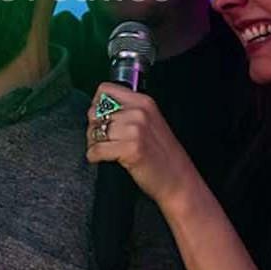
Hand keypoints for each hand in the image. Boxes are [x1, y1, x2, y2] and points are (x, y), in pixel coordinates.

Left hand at [85, 82, 200, 211]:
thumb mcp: (149, 122)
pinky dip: (94, 156)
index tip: (99, 118)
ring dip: (93, 143)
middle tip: (101, 139)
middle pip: (96, 111)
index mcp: (144, 102)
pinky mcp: (130, 149)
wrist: (178, 179)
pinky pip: (96, 149)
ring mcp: (135, 130)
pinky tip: (103, 159)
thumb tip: (98, 109)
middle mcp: (139, 112)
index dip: (97, 105)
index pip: (105, 89)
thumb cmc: (163, 155)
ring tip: (103, 150)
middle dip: (93, 127)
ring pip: (94, 131)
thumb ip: (128, 111)